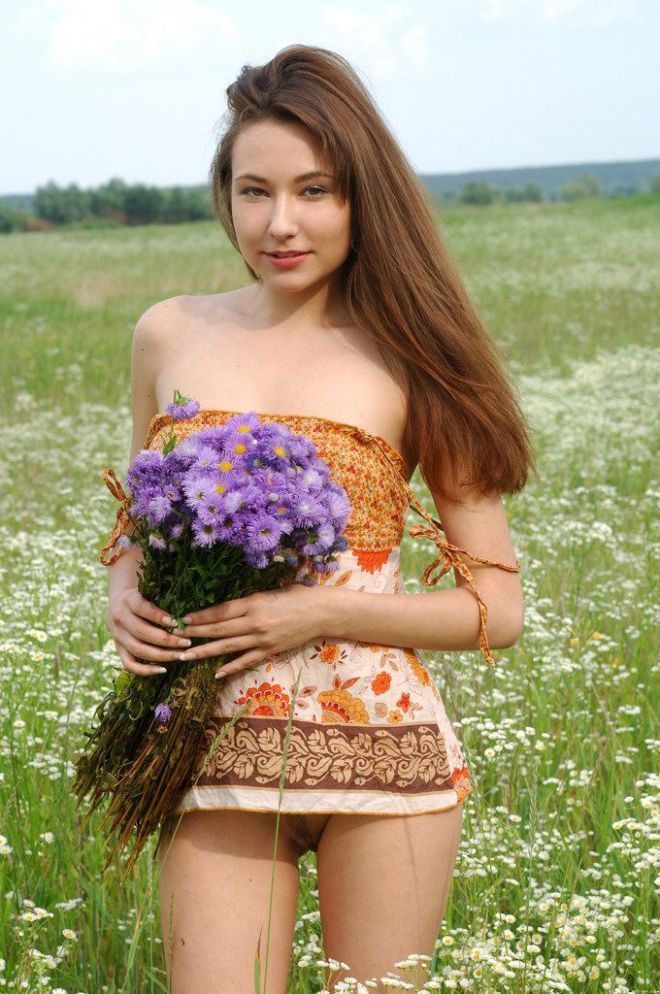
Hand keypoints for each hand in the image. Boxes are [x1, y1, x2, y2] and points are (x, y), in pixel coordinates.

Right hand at [105, 587, 192, 676]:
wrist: (120, 600)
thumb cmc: (145, 594)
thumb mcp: (150, 590)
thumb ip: (164, 596)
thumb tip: (186, 609)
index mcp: (127, 599)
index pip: (141, 608)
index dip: (158, 615)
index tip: (177, 622)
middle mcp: (119, 618)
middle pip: (141, 632)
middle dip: (166, 639)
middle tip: (187, 642)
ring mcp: (117, 635)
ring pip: (137, 649)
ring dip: (161, 655)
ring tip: (181, 655)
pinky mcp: (118, 649)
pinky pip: (129, 664)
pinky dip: (145, 670)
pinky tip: (163, 669)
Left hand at [174, 582, 327, 679]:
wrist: (321, 612)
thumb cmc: (297, 595)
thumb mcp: (269, 591)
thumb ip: (248, 600)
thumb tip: (225, 606)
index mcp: (253, 602)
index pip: (220, 611)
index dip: (200, 615)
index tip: (183, 618)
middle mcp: (254, 622)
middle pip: (219, 629)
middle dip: (195, 633)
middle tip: (175, 637)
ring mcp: (262, 639)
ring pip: (227, 646)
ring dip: (205, 651)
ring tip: (186, 655)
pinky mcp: (270, 651)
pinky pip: (246, 660)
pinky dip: (230, 667)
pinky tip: (216, 673)